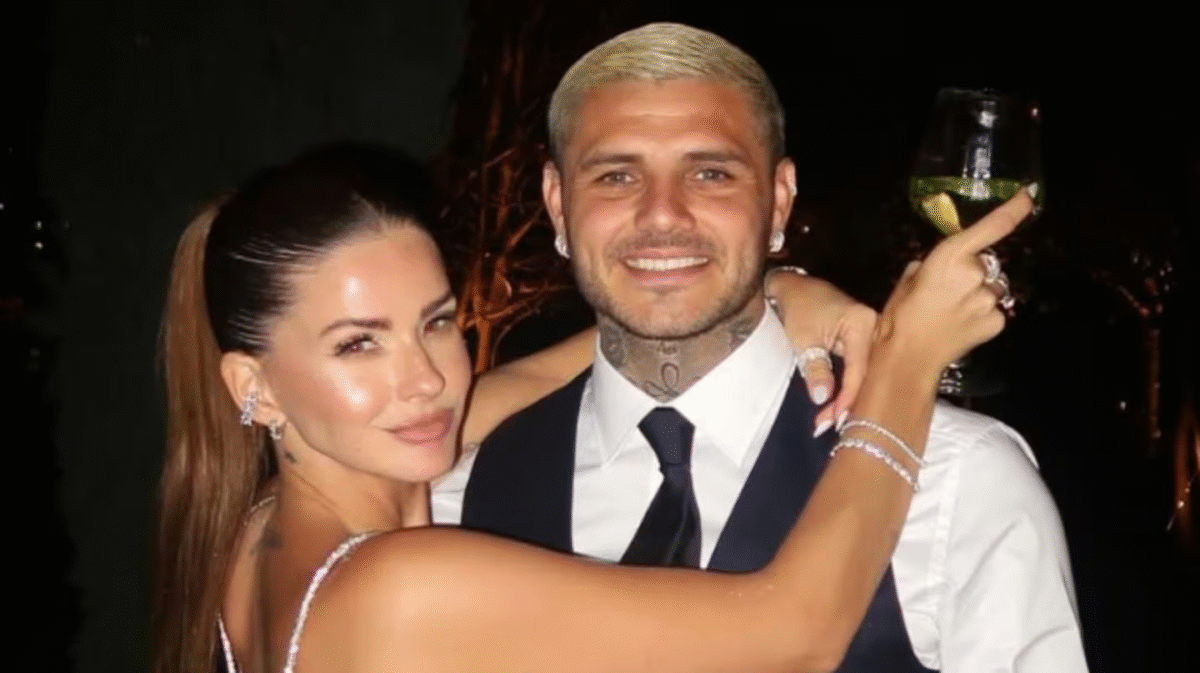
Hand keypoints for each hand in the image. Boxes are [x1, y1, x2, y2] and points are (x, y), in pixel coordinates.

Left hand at [766, 271, 877, 434]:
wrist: (790, 285)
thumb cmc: (796, 306)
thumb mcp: (803, 339)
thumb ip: (815, 369)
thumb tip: (823, 398)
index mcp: (863, 324)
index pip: (860, 370)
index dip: (847, 398)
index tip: (831, 419)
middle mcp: (873, 328)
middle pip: (866, 374)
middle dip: (849, 403)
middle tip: (830, 425)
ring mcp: (869, 333)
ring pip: (863, 373)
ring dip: (847, 396)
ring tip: (831, 419)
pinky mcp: (860, 338)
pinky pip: (858, 367)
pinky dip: (846, 385)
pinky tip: (836, 403)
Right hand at [875, 184, 1035, 375]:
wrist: (908, 359)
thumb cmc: (899, 318)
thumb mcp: (907, 281)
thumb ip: (930, 266)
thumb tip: (939, 266)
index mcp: (950, 257)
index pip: (991, 227)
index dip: (1013, 209)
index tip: (1028, 196)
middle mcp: (975, 274)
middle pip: (986, 263)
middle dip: (973, 271)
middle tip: (948, 292)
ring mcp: (989, 299)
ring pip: (992, 287)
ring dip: (978, 293)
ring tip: (954, 312)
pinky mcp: (997, 321)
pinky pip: (994, 309)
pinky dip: (982, 314)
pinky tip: (962, 325)